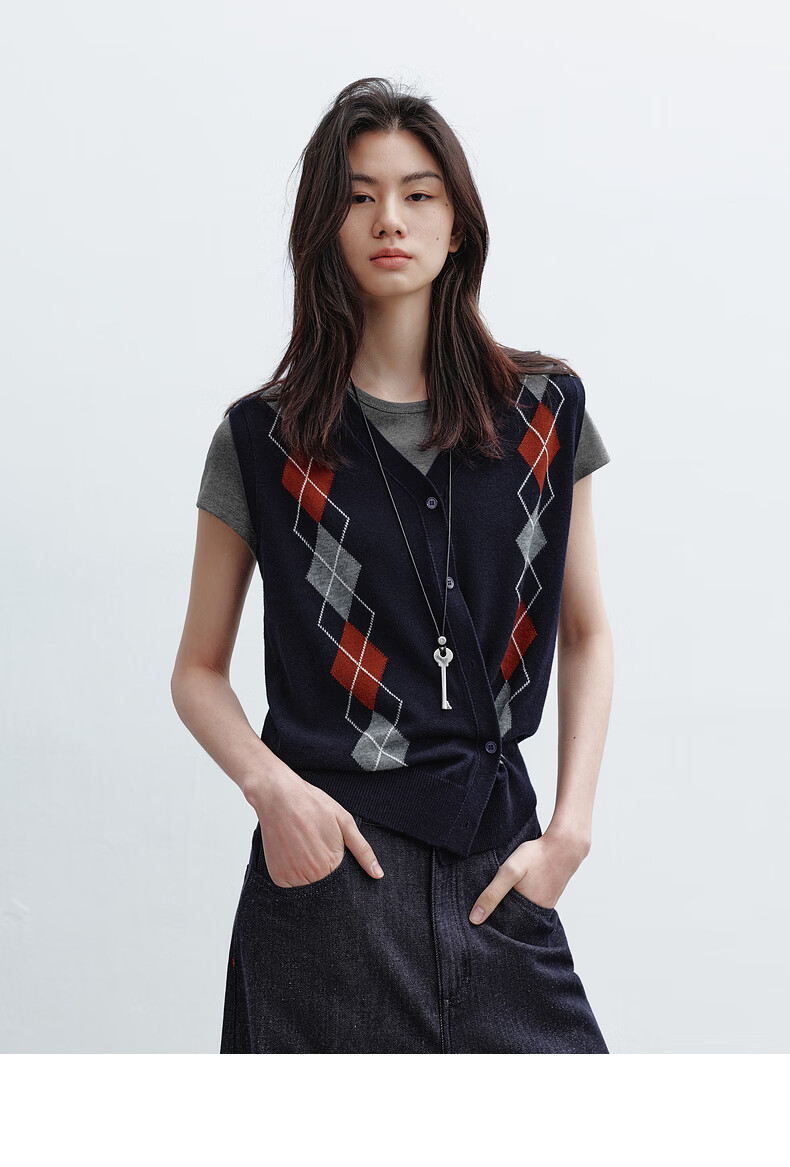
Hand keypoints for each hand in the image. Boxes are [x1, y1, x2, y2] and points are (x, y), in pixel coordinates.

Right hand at [248, 768, 383, 886]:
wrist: (279, 796)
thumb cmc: (313, 805)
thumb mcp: (344, 822)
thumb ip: (363, 851)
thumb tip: (378, 874)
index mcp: (332, 864)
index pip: (342, 879)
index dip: (338, 862)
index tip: (329, 847)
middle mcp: (312, 876)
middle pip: (324, 883)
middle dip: (324, 868)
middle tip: (315, 843)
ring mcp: (292, 878)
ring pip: (307, 885)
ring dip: (308, 872)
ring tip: (303, 845)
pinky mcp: (278, 878)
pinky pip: (290, 885)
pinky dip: (293, 872)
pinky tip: (292, 851)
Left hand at [468, 827, 588, 924]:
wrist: (565, 845)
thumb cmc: (537, 856)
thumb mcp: (509, 872)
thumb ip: (492, 894)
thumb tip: (475, 918)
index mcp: (527, 914)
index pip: (502, 927)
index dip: (489, 921)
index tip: (476, 917)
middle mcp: (537, 914)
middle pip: (511, 919)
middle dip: (498, 913)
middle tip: (487, 901)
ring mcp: (544, 906)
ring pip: (520, 909)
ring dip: (510, 903)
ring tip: (501, 893)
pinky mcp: (547, 896)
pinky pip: (529, 901)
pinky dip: (520, 896)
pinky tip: (516, 886)